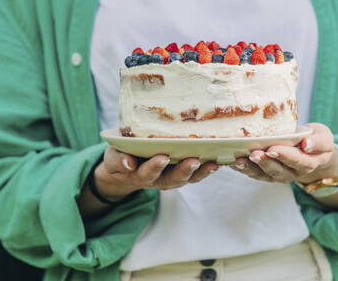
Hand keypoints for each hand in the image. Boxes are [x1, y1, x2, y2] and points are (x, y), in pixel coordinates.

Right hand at [94, 146, 218, 201]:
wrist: (126, 168)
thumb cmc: (120, 158)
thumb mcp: (113, 158)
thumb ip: (118, 161)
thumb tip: (127, 163)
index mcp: (140, 174)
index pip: (147, 172)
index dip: (154, 167)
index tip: (162, 157)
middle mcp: (158, 180)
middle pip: (173, 179)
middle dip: (184, 170)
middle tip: (193, 161)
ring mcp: (172, 177)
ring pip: (188, 178)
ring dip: (202, 172)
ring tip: (213, 164)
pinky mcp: (183, 173)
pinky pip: (198, 173)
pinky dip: (211, 168)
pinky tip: (224, 161)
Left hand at [230, 123, 337, 183]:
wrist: (309, 149)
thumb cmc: (315, 140)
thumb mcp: (324, 137)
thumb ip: (319, 142)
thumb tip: (307, 145)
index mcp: (307, 163)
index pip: (296, 161)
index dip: (284, 156)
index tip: (273, 149)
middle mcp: (291, 173)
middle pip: (277, 170)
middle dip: (264, 162)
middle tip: (254, 153)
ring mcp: (276, 175)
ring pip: (262, 174)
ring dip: (250, 168)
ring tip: (239, 160)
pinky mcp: (264, 174)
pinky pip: (252, 173)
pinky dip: (241, 168)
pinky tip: (231, 161)